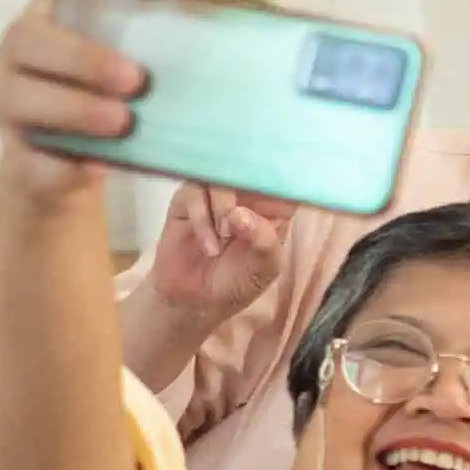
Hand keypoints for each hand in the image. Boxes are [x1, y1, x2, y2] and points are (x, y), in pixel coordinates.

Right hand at [0, 0, 164, 205]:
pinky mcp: (15, 150)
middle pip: (33, 35)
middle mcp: (24, 46)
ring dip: (76, 108)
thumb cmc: (115, 99)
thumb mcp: (141, 66)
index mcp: (59, 10)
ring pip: (23, 94)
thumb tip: (252, 46)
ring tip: (123, 122)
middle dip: (85, 56)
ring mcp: (10, 98)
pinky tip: (98, 166)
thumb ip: (170, 47)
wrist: (65, 168)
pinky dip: (68, 160)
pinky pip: (31, 154)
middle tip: (137, 79)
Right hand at [145, 181, 293, 317]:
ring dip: (223, 207)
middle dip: (248, 190)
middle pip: (249, 167)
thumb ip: (265, 242)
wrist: (195, 301)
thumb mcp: (264, 269)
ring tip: (224, 237)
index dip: (282, 176)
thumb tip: (241, 214)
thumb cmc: (238, 282)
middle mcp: (245, 194)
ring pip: (219, 177)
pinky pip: (192, 193)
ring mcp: (214, 195)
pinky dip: (202, 220)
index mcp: (273, 206)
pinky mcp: (186, 201)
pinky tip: (209, 246)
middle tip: (240, 219)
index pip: (283, 179)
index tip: (276, 192)